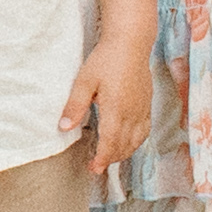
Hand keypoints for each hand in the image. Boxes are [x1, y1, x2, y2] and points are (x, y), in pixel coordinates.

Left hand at [61, 26, 151, 173]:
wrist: (131, 42)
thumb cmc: (106, 59)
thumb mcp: (84, 81)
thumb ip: (75, 106)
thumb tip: (63, 128)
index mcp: (116, 110)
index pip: (110, 143)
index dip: (102, 159)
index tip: (93, 168)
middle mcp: (132, 113)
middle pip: (124, 146)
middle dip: (111, 159)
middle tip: (96, 166)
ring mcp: (142, 109)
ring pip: (136, 140)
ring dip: (123, 152)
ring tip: (109, 156)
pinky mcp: (147, 103)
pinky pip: (145, 130)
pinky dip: (136, 141)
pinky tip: (128, 141)